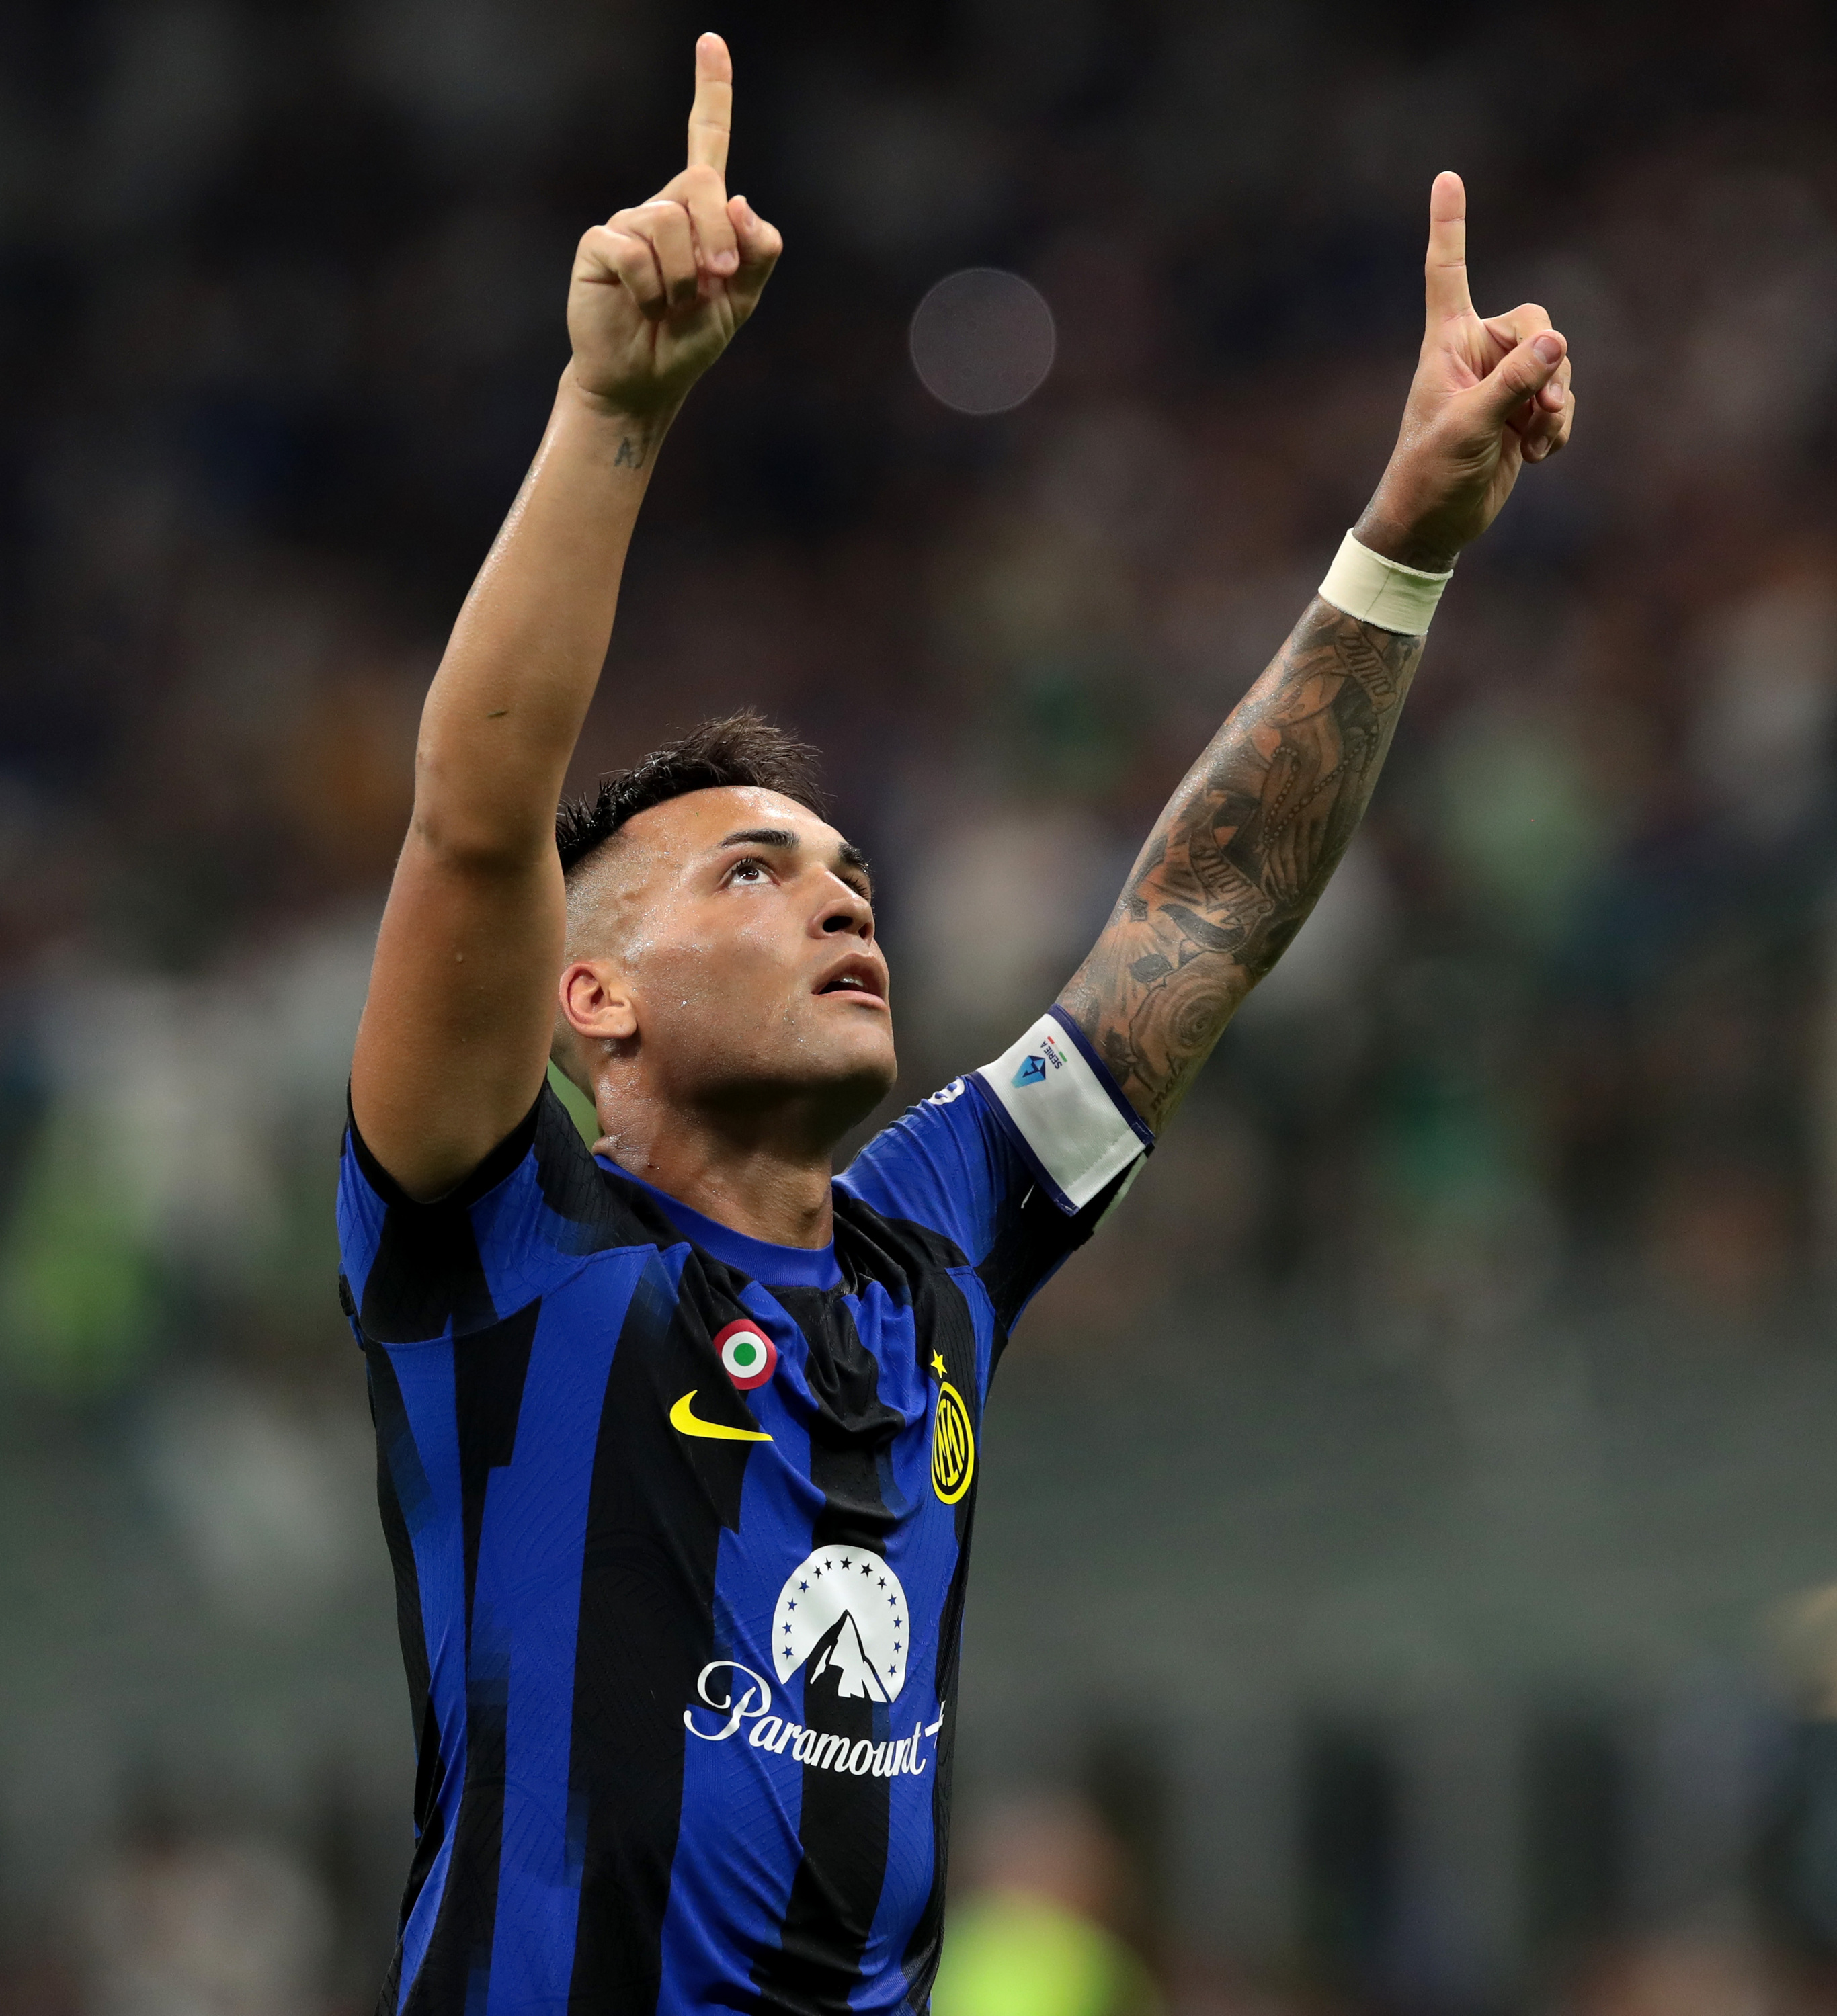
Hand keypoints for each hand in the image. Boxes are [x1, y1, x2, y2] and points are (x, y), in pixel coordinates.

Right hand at [565, 33, 782, 419]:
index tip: (711, 41)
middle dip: (719, 237)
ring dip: (683, 277)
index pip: (707, 142)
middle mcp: (662, 207)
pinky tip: (643, 306)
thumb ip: (758, 253)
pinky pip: (635, 249)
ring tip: (670, 306)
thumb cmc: (690, 341)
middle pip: (701, 184)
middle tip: (716, 281)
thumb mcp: (742, 300)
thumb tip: (741, 200)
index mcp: (699, 213)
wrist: (645, 381)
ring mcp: (627, 222)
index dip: (711, 92)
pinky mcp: (599, 245)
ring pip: (669, 221)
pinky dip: (650, 288)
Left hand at [1356, 172, 1574, 571]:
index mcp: (1446, 344)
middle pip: (1536, 324)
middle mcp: (1475, 354)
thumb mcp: (1469, 427)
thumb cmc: (1430, 474)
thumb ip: (1513, 384)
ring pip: (1557, 367)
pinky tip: (1537, 454)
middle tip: (1544, 406)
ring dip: (1555, 405)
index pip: (1448, 273)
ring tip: (1532, 441)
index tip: (1447, 176)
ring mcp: (1501, 384)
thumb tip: (1557, 344)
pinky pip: (1561, 400)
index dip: (1450, 226)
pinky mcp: (1521, 413)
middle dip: (1550, 364)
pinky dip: (1558, 427)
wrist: (1433, 526)